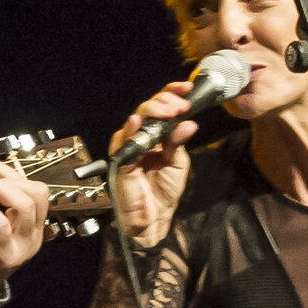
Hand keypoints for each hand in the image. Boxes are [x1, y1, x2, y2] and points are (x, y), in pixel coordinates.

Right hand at [106, 84, 197, 246]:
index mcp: (156, 135)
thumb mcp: (178, 163)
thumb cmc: (163, 192)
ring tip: (169, 111)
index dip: (172, 94)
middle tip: (180, 106)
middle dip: (165, 102)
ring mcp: (129, 146)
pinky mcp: (120, 160)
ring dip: (153, 112)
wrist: (153, 219)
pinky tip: (137, 122)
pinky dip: (130, 130)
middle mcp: (141, 136)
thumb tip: (187, 122)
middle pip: (148, 108)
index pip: (162, 107)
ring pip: (136, 119)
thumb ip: (178, 142)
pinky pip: (122, 141)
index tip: (187, 89)